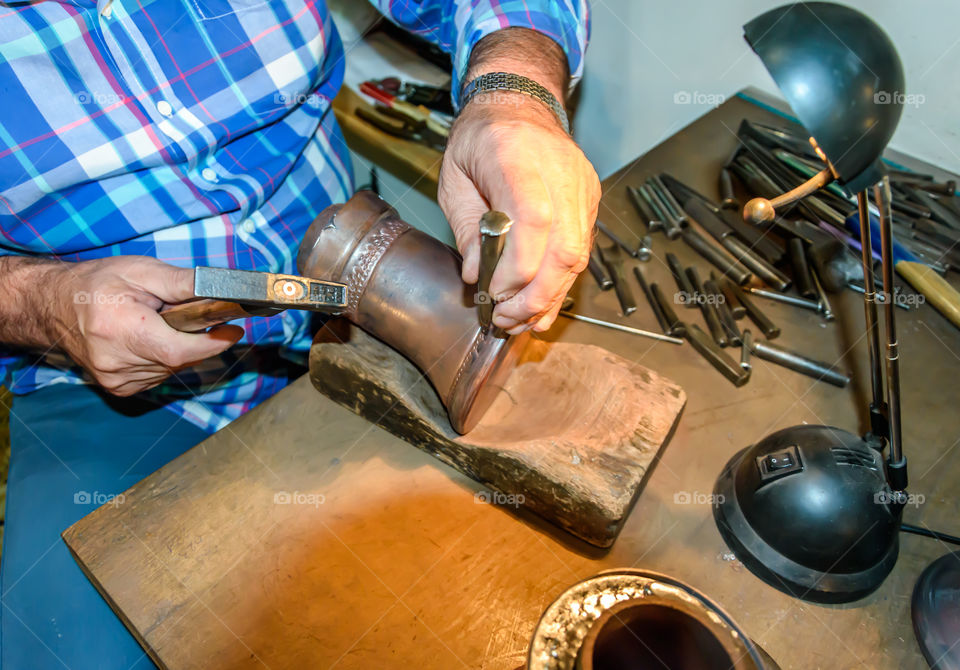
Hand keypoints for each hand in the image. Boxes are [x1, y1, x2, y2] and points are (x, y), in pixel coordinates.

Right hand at [48, 256, 242, 395]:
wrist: (53, 306)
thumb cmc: (96, 283)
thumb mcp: (141, 271)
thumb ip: (183, 283)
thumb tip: (222, 290)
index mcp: (120, 330)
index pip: (179, 351)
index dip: (211, 343)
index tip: (232, 330)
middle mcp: (115, 362)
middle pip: (180, 359)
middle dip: (193, 338)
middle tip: (187, 315)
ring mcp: (115, 380)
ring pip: (172, 369)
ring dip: (177, 348)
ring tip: (159, 324)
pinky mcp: (118, 388)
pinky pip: (159, 375)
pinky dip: (163, 358)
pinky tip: (149, 339)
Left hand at [440, 95, 599, 333]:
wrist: (519, 102)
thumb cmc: (481, 138)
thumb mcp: (455, 178)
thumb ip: (465, 228)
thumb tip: (478, 276)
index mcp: (515, 157)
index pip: (532, 220)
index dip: (518, 268)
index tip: (494, 293)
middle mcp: (557, 170)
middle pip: (564, 246)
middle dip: (536, 294)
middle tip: (507, 318)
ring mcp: (580, 185)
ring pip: (578, 254)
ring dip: (550, 296)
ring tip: (521, 320)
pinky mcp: (590, 199)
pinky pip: (581, 249)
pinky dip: (561, 282)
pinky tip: (541, 305)